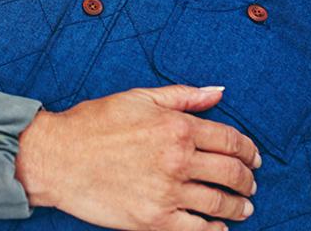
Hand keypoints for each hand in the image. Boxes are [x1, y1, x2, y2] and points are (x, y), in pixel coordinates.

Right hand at [15, 85, 260, 229]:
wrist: (57, 157)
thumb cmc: (92, 124)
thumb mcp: (138, 98)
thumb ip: (182, 96)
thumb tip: (218, 93)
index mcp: (176, 126)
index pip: (230, 140)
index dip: (248, 150)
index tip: (252, 158)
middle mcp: (177, 159)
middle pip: (232, 173)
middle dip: (248, 180)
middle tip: (251, 184)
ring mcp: (167, 191)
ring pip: (220, 203)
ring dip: (238, 207)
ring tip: (243, 208)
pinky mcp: (155, 219)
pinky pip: (198, 230)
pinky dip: (215, 230)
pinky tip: (219, 227)